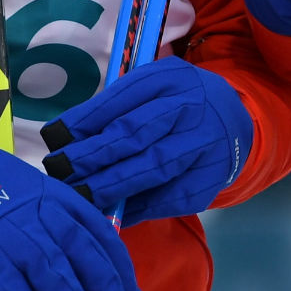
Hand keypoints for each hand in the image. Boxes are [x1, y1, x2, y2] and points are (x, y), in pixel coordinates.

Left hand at [41, 56, 251, 223]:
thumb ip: (115, 107)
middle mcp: (192, 106)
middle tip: (60, 171)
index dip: (87, 119)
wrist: (235, 121)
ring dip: (112, 184)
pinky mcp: (211, 176)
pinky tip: (112, 212)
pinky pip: (171, 196)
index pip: (124, 98)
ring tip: (79, 195)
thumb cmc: (177, 103)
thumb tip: (65, 138)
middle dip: (94, 155)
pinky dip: (138, 206)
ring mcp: (206, 142)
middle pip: (137, 132)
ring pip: (154, 166)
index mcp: (172, 78)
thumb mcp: (152, 88)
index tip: (55, 139)